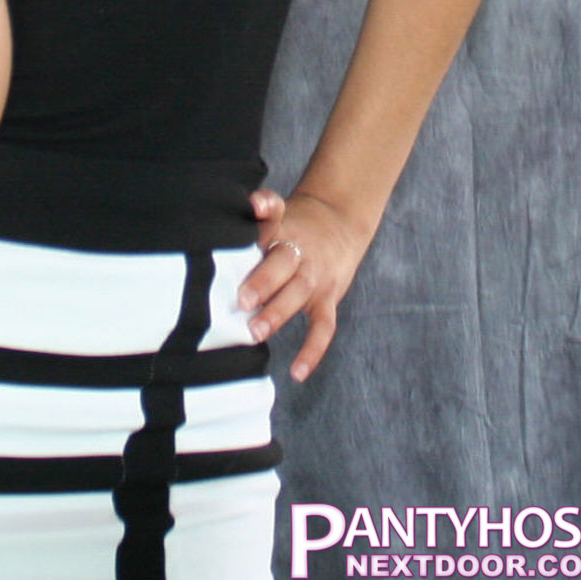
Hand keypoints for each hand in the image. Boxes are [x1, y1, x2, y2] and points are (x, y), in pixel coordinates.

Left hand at [239, 188, 371, 381]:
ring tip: (255, 332)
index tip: (254, 208)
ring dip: (277, 313)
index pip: (273, 216)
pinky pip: (323, 328)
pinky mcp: (327, 299)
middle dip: (263, 281)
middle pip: (283, 263)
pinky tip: (297, 373)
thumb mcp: (277, 212)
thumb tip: (247, 206)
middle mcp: (300, 252)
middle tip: (241, 299)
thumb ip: (258, 216)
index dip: (265, 210)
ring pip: (299, 294)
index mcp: (283, 227)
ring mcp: (316, 277)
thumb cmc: (294, 223)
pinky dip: (312, 352)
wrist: (339, 222)